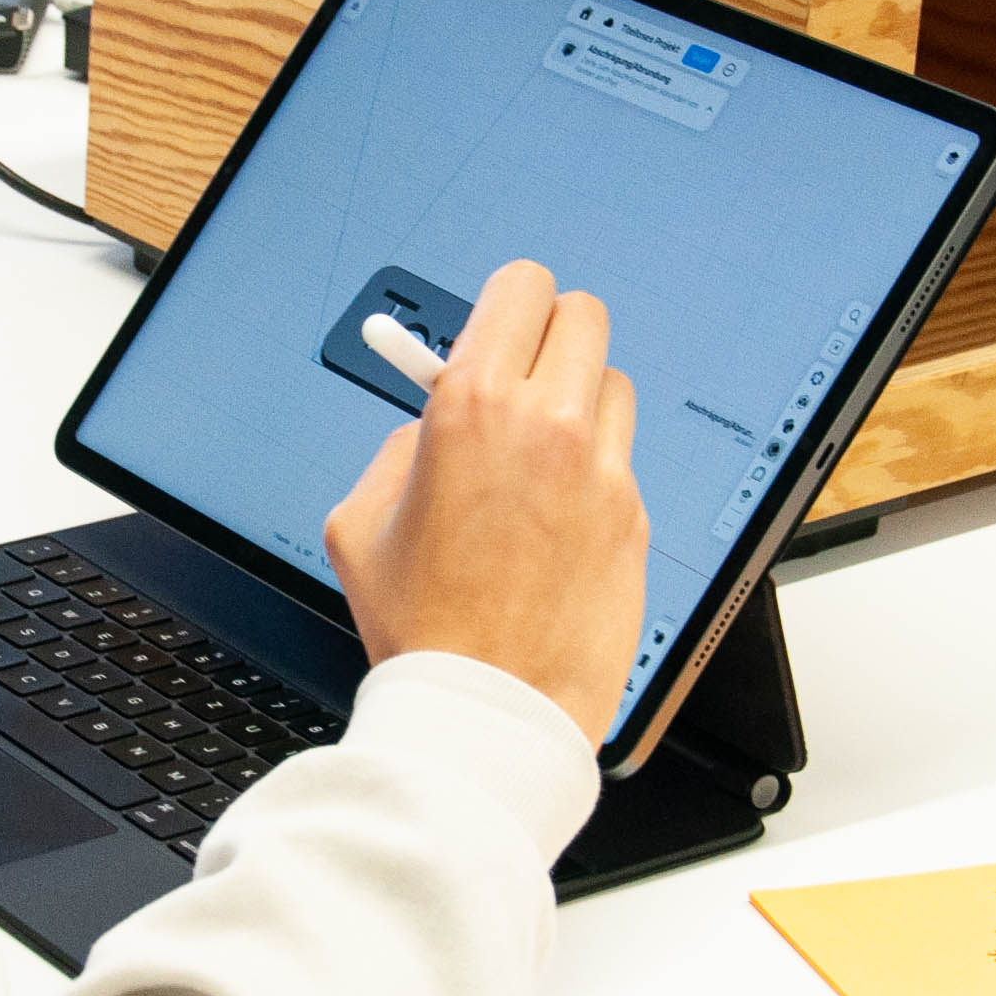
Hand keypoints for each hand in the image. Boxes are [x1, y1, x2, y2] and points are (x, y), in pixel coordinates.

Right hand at [324, 262, 649, 750]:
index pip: (522, 287)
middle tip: (524, 377)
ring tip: (542, 455)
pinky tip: (557, 521)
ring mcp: (603, 471)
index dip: (507, 306)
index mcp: (473, 405)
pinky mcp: (635, 518)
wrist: (489, 709)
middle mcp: (549, 424)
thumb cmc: (421, 628)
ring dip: (581, 403)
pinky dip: (594, 473)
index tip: (496, 330)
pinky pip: (621, 462)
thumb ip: (397, 450)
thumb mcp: (361, 522)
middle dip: (551, 338)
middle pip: (584, 316)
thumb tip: (431, 422)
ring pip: (613, 385)